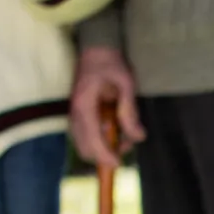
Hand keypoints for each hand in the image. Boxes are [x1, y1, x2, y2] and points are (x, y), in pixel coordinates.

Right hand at [69, 45, 144, 169]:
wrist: (95, 50)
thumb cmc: (111, 63)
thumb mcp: (126, 84)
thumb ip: (130, 111)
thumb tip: (139, 137)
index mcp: (84, 106)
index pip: (92, 139)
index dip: (105, 155)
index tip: (118, 164)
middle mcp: (75, 113)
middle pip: (85, 148)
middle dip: (105, 154)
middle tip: (127, 144)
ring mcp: (75, 115)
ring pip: (84, 144)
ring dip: (104, 147)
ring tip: (125, 134)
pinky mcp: (79, 115)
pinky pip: (86, 136)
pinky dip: (100, 139)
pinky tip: (115, 127)